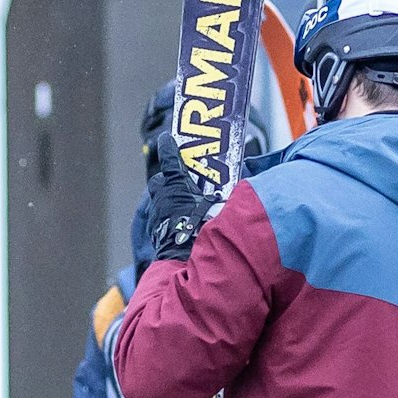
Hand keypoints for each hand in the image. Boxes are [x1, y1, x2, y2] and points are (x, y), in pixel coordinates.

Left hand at [145, 132, 214, 261]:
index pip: (170, 159)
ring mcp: (156, 215)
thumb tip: (242, 185)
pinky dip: (168, 217)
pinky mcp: (155, 230)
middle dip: (168, 181)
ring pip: (159, 200)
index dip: (168, 147)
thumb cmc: (205, 230)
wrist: (186, 258)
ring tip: (183, 206)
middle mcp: (162, 197)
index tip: (166, 138)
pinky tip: (180, 223)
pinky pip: (160, 218)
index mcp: (176, 186)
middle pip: (160, 182)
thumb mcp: (221, 206)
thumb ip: (226, 193)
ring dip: (168, 200)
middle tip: (182, 183)